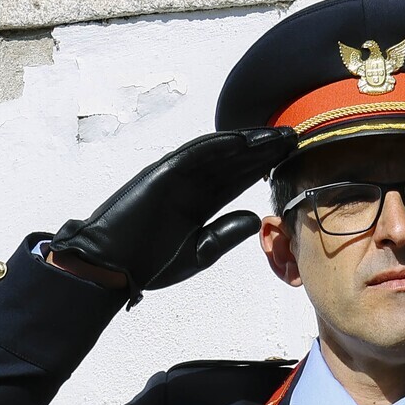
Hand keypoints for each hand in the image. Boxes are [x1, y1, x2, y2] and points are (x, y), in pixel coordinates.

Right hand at [47, 128, 296, 298]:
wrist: (111, 269)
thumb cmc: (147, 263)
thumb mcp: (199, 252)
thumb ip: (225, 234)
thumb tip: (255, 218)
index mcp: (197, 204)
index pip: (236, 181)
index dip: (262, 168)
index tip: (290, 159)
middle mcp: (189, 186)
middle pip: (233, 163)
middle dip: (262, 150)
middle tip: (293, 137)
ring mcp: (175, 177)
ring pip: (218, 154)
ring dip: (247, 143)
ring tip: (277, 135)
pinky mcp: (162, 174)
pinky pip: (193, 155)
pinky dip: (217, 146)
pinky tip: (243, 140)